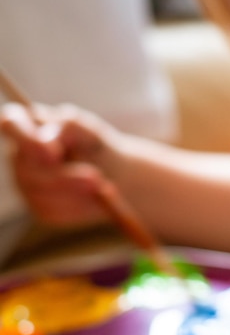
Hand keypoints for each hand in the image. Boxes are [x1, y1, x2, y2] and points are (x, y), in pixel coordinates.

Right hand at [0, 103, 122, 226]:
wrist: (114, 174)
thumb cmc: (94, 145)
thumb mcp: (89, 130)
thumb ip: (68, 128)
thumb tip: (47, 142)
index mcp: (26, 126)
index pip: (11, 123)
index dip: (25, 138)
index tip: (54, 153)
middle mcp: (19, 157)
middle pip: (28, 169)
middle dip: (65, 177)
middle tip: (96, 178)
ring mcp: (26, 185)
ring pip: (42, 193)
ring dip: (76, 191)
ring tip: (102, 185)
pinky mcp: (41, 208)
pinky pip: (54, 211)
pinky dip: (79, 205)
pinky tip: (94, 197)